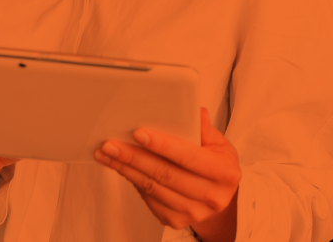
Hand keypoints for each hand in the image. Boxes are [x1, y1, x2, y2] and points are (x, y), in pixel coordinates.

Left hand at [96, 109, 240, 240]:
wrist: (219, 198)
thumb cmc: (218, 168)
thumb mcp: (220, 145)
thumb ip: (205, 130)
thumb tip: (194, 112)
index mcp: (224, 173)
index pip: (188, 156)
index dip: (163, 145)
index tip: (139, 134)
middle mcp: (211, 196)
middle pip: (164, 173)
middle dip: (134, 157)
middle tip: (111, 144)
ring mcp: (193, 212)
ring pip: (152, 187)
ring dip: (126, 169)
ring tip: (108, 154)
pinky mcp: (176, 220)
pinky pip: (149, 198)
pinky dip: (133, 181)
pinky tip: (122, 168)